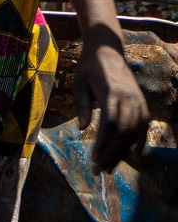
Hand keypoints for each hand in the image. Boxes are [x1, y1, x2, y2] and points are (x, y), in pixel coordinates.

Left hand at [74, 40, 149, 172]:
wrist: (108, 50)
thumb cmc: (88, 67)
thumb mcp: (78, 82)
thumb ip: (81, 104)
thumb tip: (81, 128)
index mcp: (111, 92)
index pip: (110, 123)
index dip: (104, 143)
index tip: (94, 158)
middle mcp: (128, 98)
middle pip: (124, 132)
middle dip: (112, 153)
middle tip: (98, 170)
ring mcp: (138, 102)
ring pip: (134, 132)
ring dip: (123, 152)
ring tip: (110, 167)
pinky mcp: (142, 104)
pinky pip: (143, 127)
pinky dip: (139, 142)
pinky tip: (132, 156)